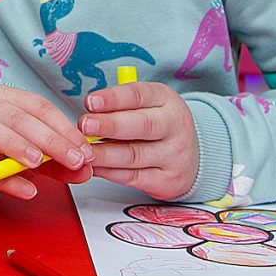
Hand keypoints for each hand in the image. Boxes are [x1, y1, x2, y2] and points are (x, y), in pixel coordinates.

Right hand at [0, 86, 92, 205]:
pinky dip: (4, 179)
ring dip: (17, 144)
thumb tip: (85, 169)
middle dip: (50, 139)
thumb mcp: (31, 155)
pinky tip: (27, 189)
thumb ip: (57, 162)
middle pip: (17, 117)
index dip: (65, 128)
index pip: (39, 107)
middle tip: (74, 160)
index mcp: (5, 98)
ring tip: (40, 162)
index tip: (85, 150)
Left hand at [81, 81, 199, 199]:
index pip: (138, 95)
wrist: (190, 156)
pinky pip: (134, 177)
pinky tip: (95, 167)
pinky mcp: (168, 180)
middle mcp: (174, 125)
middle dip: (110, 125)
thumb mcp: (146, 105)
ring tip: (84, 151)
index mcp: (165, 99)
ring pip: (134, 155)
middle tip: (85, 125)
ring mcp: (174, 155)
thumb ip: (120, 106)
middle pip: (141, 125)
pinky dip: (110, 173)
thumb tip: (88, 112)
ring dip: (105, 154)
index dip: (113, 99)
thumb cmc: (156, 125)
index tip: (91, 102)